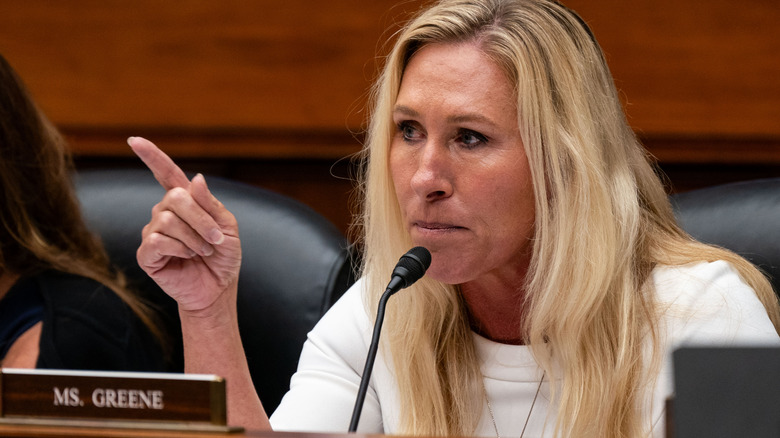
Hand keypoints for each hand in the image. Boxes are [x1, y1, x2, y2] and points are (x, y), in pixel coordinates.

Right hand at [128, 137, 241, 312]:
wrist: (218, 288)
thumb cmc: (223, 257)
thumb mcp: (227, 227)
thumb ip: (210, 203)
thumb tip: (195, 178)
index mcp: (186, 201)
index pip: (166, 173)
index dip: (152, 156)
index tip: (135, 140)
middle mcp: (164, 212)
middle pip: (175, 198)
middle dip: (201, 219)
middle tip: (215, 239)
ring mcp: (153, 232)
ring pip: (168, 219)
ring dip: (194, 238)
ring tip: (203, 251)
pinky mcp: (147, 254)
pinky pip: (158, 240)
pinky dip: (180, 248)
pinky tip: (187, 257)